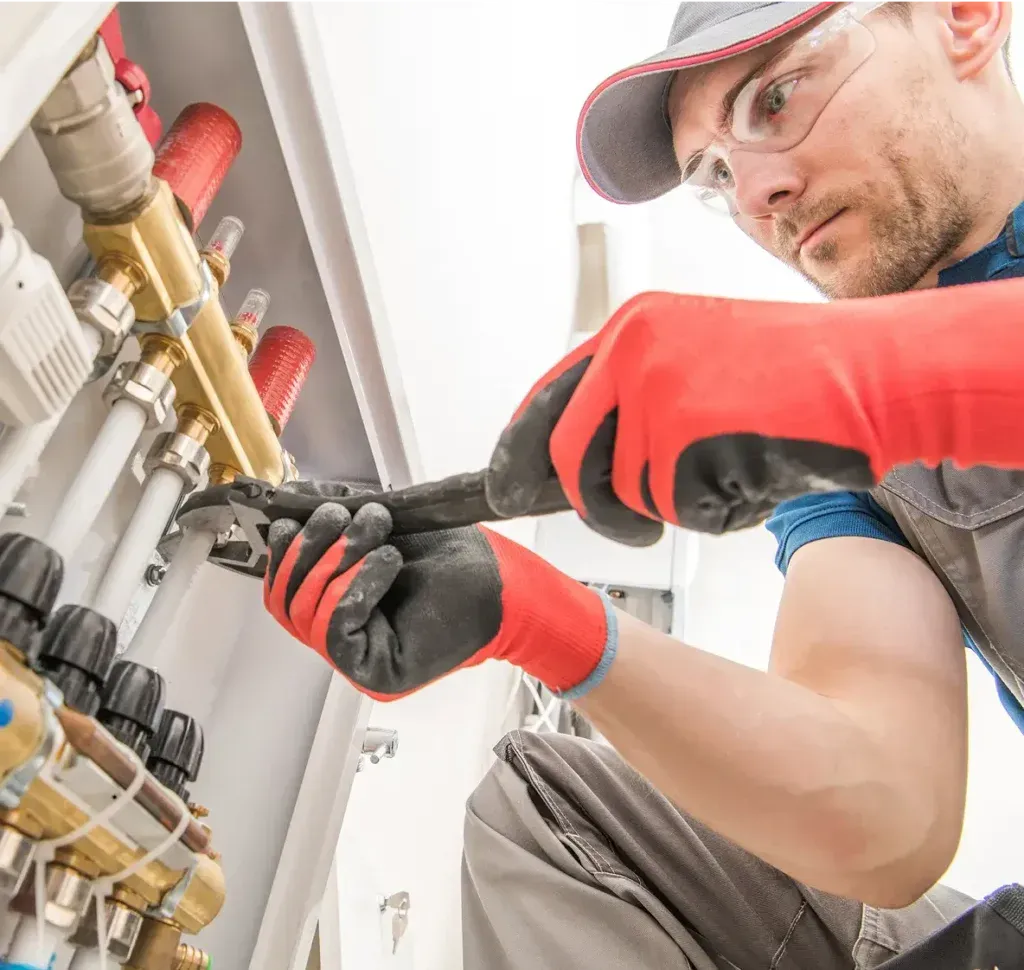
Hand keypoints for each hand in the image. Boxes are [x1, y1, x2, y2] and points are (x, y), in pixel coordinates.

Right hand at [263, 495, 615, 700]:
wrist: (506, 584)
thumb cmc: (458, 561)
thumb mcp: (389, 531)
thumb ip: (342, 525)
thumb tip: (297, 504)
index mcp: (341, 606)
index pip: (284, 590)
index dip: (284, 553)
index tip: (298, 516)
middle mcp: (344, 637)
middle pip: (286, 603)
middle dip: (311, 549)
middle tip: (345, 515)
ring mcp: (358, 660)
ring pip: (307, 615)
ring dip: (337, 562)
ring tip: (378, 534)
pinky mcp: (376, 673)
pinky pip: (337, 631)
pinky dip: (355, 587)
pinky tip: (389, 562)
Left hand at [485, 291, 876, 543]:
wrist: (872, 373)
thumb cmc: (793, 375)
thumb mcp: (695, 357)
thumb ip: (630, 397)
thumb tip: (570, 464)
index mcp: (631, 328)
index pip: (545, 399)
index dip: (520, 452)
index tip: (504, 489)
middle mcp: (634, 354)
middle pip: (571, 460)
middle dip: (596, 506)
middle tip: (632, 527)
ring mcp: (661, 395)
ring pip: (630, 494)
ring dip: (678, 504)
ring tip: (735, 463)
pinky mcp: (692, 440)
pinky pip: (680, 511)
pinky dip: (719, 514)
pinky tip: (757, 473)